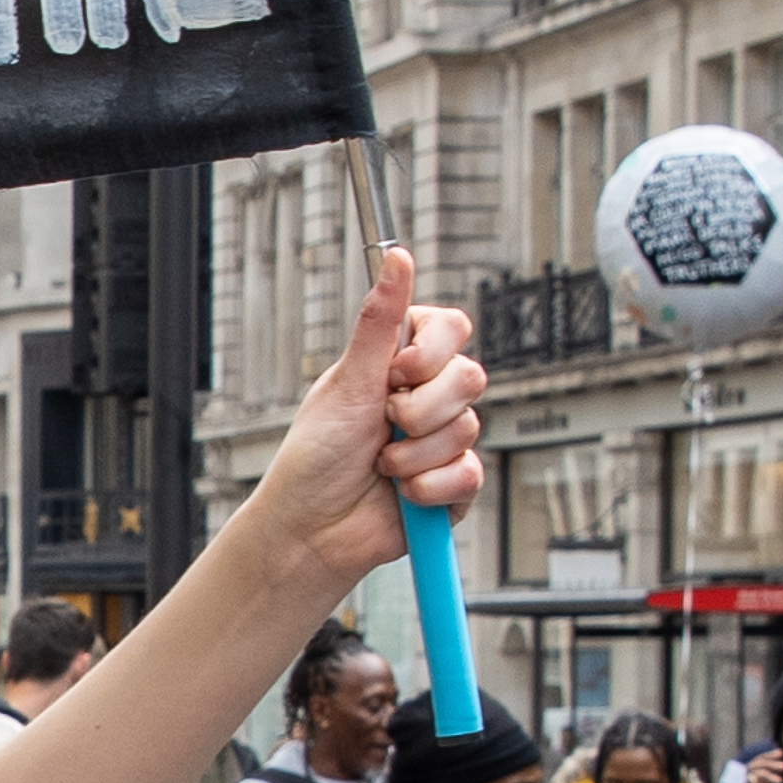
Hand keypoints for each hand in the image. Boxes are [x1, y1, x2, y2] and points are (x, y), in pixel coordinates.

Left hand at [243, 248, 482, 590]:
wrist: (312, 528)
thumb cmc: (317, 455)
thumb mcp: (347, 382)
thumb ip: (380, 321)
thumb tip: (396, 254)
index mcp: (400, 365)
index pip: (452, 328)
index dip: (429, 353)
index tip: (392, 375)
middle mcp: (427, 397)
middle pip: (470, 377)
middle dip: (418, 409)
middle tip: (380, 425)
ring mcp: (444, 440)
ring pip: (469, 428)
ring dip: (413, 453)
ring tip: (379, 465)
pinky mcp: (454, 484)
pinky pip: (469, 474)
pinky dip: (428, 487)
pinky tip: (401, 493)